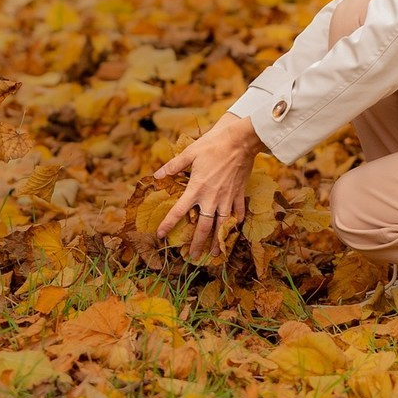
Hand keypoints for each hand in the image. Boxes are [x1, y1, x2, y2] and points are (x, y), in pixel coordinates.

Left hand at [154, 113, 262, 258]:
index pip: (178, 211)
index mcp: (196, 188)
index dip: (168, 224)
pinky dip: (235, 223)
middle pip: (204, 227)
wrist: (240, 141)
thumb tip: (156, 175)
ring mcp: (228, 198)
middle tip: (192, 256)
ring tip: (214, 254)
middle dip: (197, 244)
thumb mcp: (189, 153)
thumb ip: (173, 166)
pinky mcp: (239, 194)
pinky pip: (238, 213)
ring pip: (222, 226)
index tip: (160, 235)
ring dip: (217, 241)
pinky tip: (233, 230)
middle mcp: (212, 198)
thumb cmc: (213, 145)